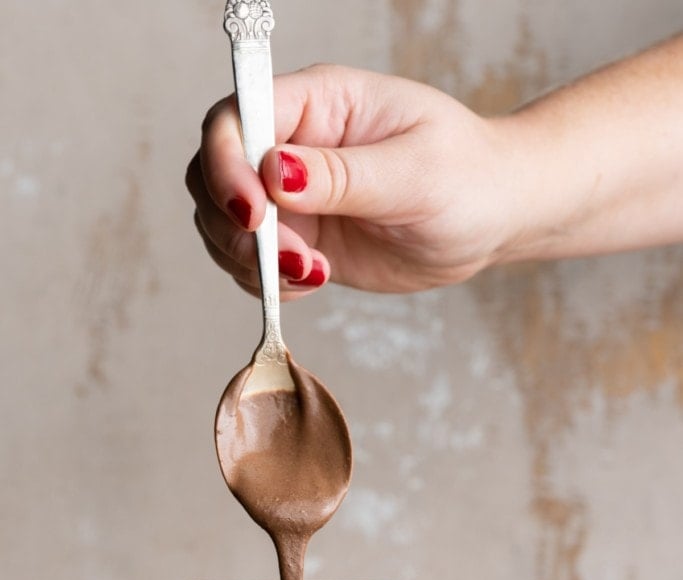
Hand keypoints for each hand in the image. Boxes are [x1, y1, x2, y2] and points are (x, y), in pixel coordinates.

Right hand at [186, 64, 512, 299]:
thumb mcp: (414, 172)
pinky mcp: (299, 239)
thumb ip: (342, 175)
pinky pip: (254, 264)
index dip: (226, 165)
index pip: (235, 119)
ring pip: (224, 226)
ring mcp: (291, 196)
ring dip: (251, 261)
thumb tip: (274, 175)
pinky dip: (268, 282)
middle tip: (293, 256)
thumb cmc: (467, 176)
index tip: (254, 213)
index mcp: (316, 103)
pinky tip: (312, 281)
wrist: (490, 218)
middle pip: (212, 175)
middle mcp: (291, 145)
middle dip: (235, 225)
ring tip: (313, 272)